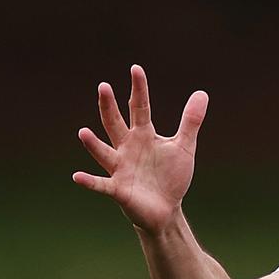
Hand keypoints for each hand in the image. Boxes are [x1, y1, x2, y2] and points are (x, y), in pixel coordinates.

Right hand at [72, 65, 208, 234]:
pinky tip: (77, 176)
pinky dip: (89, 181)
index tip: (135, 69)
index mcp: (143, 135)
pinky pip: (101, 184)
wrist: (166, 209)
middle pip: (115, 123)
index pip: (140, 107)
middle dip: (109, 107)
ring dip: (93, 144)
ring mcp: (120, 168)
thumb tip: (202, 92)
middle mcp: (127, 148)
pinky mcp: (119, 189)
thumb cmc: (171, 176)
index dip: (138, 89)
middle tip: (103, 87)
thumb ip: (191, 121)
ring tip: (83, 132)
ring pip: (104, 152)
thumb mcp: (184, 146)